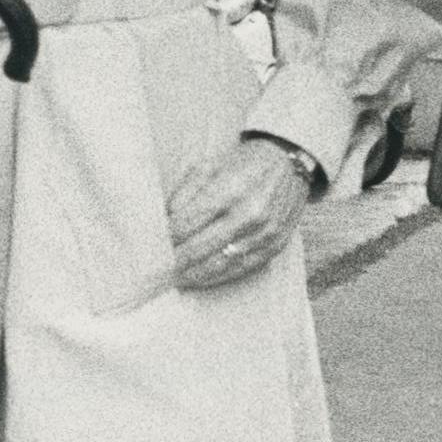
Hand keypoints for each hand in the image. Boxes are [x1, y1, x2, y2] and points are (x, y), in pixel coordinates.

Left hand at [166, 137, 311, 292]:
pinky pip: (240, 269)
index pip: (186, 223)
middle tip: (156, 268)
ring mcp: (264, 233)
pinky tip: (198, 279)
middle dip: (174, 260)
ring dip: (192, 274)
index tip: (152, 245)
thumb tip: (163, 223)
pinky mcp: (274, 246)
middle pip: (199, 248)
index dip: (166, 238)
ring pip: (218, 264)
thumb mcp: (210, 166)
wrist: (289, 163)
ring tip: (173, 278)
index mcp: (229, 189)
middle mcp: (248, 213)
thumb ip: (184, 193)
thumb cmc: (245, 163)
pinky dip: (216, 277)